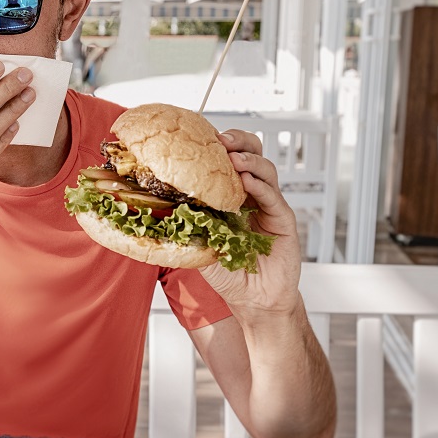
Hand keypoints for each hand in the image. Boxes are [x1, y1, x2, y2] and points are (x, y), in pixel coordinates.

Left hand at [197, 128, 302, 314]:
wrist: (253, 300)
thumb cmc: (229, 273)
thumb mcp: (199, 245)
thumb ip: (184, 226)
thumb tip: (153, 210)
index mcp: (233, 196)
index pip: (231, 160)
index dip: (221, 146)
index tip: (204, 136)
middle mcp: (253, 196)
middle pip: (252, 155)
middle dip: (239, 141)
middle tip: (222, 139)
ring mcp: (270, 206)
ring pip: (265, 171)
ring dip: (249, 160)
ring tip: (233, 159)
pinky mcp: (283, 221)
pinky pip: (273, 197)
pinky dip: (260, 187)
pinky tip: (246, 182)